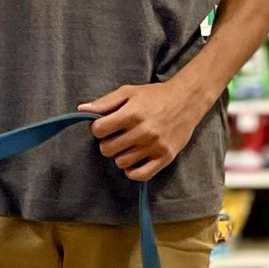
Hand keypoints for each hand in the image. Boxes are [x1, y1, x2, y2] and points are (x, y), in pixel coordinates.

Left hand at [79, 80, 206, 181]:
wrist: (187, 100)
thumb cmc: (155, 95)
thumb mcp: (129, 92)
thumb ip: (105, 102)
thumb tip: (81, 110)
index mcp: (132, 113)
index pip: (99, 130)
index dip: (98, 128)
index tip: (105, 125)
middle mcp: (144, 131)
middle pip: (107, 149)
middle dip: (107, 143)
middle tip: (117, 136)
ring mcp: (155, 146)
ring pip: (121, 162)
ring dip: (120, 155)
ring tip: (128, 145)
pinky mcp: (165, 157)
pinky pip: (140, 175)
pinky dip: (132, 171)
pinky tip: (134, 160)